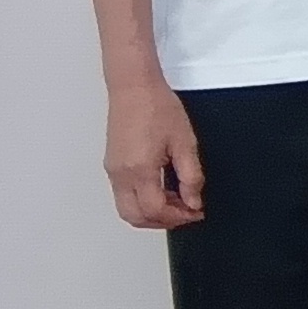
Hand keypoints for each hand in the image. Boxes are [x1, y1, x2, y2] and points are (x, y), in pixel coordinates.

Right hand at [105, 79, 204, 229]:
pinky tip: (162, 189)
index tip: (195, 212)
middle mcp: (121, 174)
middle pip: (135, 217)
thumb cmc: (157, 107)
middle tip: (186, 212)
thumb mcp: (185, 142)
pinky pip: (124, 194)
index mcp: (139, 170)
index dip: (178, 217)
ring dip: (151, 212)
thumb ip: (191, 176)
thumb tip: (193, 201)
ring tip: (177, 200)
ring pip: (127, 208)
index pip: (155, 210)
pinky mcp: (112, 164)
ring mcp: (113, 170)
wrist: (134, 88)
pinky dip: (142, 200)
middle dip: (163, 221)